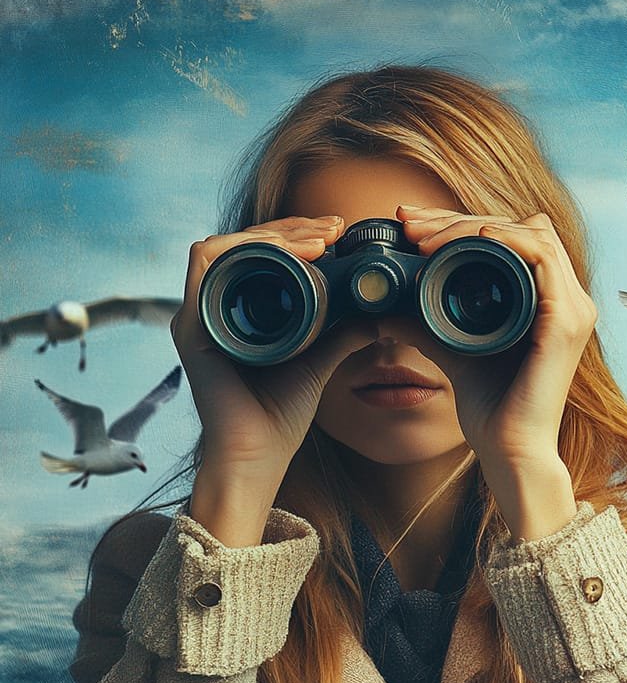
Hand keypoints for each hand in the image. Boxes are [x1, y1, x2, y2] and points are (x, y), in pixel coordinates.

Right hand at [172, 215, 376, 543]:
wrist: (257, 455)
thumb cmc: (280, 415)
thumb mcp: (320, 360)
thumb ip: (343, 332)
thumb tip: (379, 311)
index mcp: (239, 311)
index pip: (262, 252)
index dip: (298, 233)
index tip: (337, 232)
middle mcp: (215, 306)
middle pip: (245, 242)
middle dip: (292, 228)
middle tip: (333, 230)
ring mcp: (200, 313)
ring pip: (226, 244)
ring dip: (273, 234)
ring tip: (318, 241)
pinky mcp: (191, 323)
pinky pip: (205, 262)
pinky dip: (245, 247)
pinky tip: (290, 253)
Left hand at [397, 205, 597, 538]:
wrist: (508, 450)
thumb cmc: (489, 405)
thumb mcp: (449, 348)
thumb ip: (423, 322)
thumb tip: (381, 305)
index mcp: (544, 298)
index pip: (508, 236)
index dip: (458, 222)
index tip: (408, 224)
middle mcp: (564, 297)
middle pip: (518, 227)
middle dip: (458, 219)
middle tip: (409, 225)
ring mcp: (571, 308)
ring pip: (530, 233)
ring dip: (474, 228)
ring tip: (425, 238)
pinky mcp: (565, 322)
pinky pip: (544, 260)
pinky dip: (509, 243)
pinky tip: (473, 242)